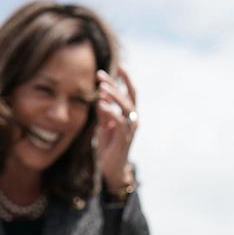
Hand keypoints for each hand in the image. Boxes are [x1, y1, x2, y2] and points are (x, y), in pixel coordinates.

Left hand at [94, 66, 137, 194]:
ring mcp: (130, 129)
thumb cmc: (108, 146)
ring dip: (113, 95)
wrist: (111, 168)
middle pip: (128, 96)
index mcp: (129, 115)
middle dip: (115, 84)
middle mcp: (133, 119)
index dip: (126, 79)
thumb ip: (103, 112)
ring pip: (125, 106)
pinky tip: (101, 105)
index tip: (119, 66)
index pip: (131, 92)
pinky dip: (110, 111)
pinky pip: (119, 121)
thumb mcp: (104, 125)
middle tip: (100, 75)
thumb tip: (100, 96)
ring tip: (101, 87)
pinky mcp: (125, 138)